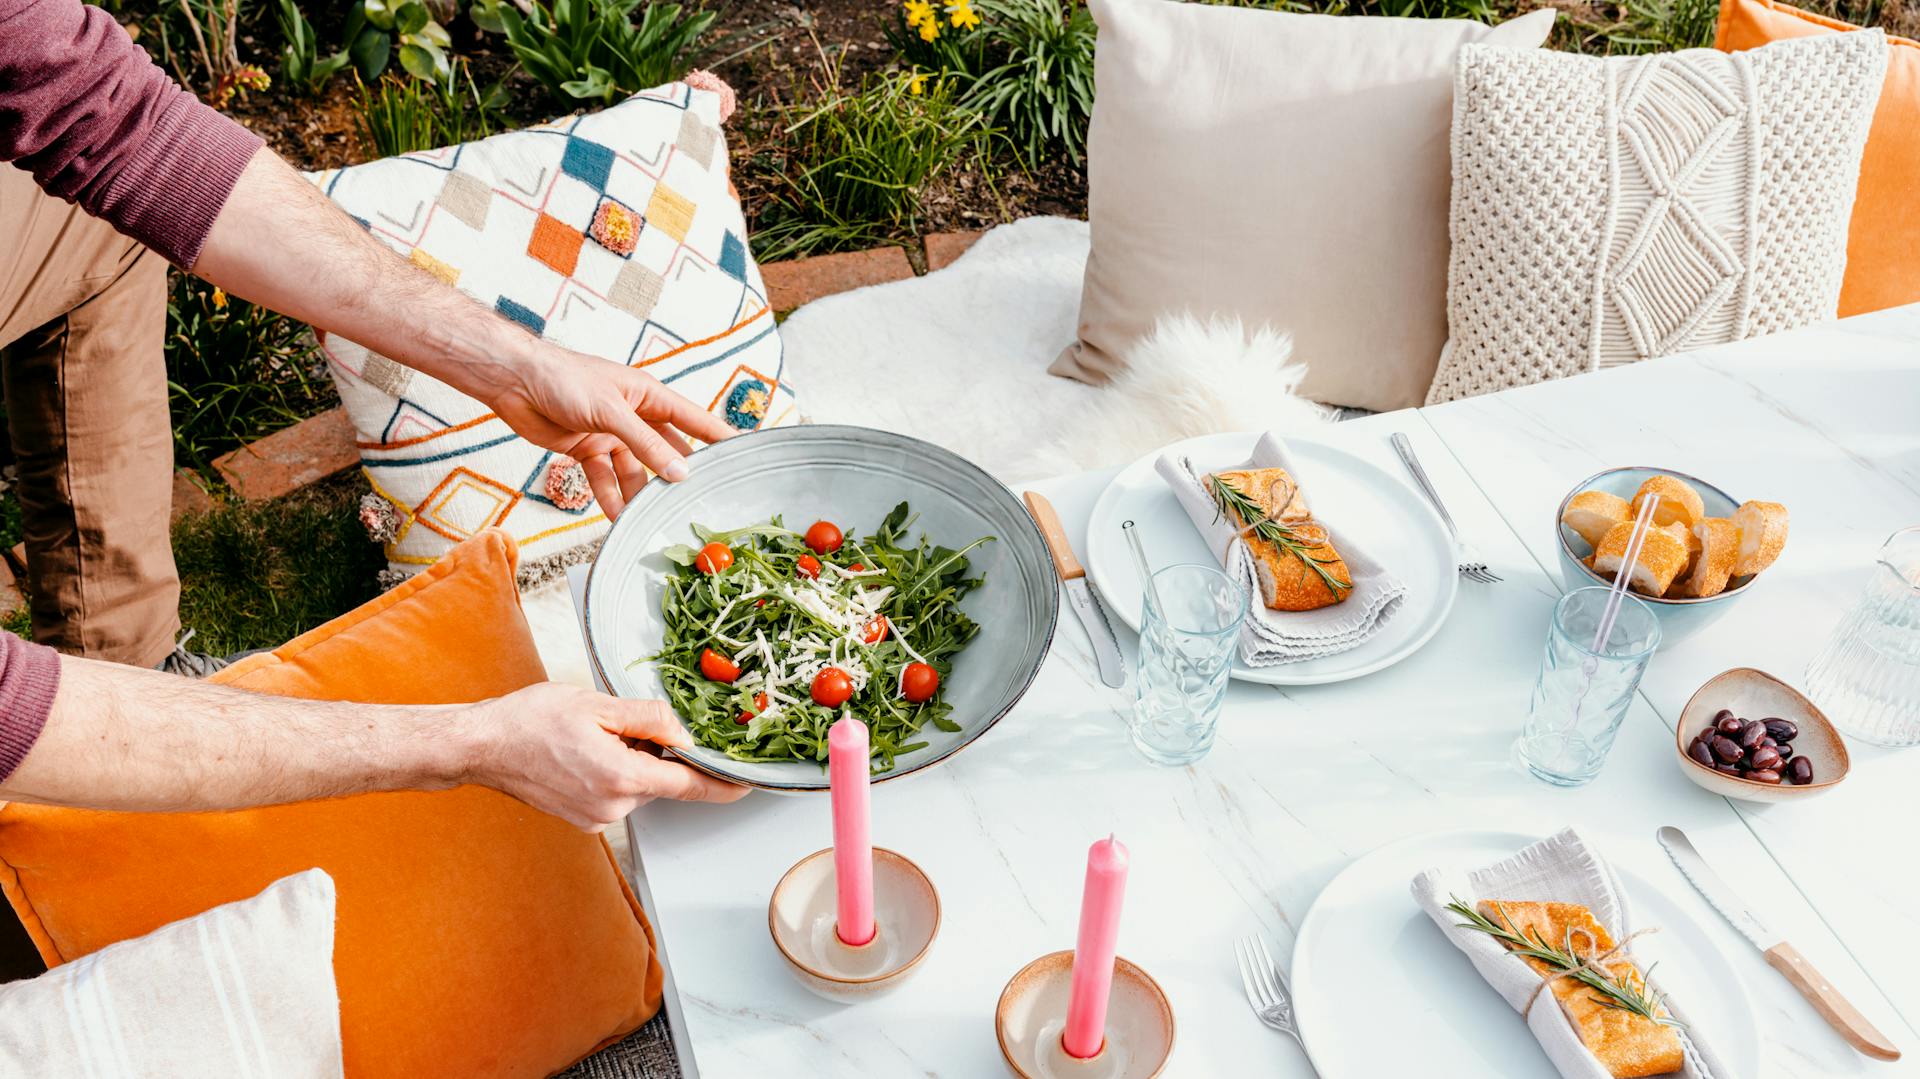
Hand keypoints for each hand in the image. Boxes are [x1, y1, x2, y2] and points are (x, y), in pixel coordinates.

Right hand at [462, 683, 746, 830]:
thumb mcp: (597, 704)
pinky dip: (615, 772)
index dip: (722, 783)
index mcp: (621, 777)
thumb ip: (648, 718)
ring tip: (594, 735)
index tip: (747, 784)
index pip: (688, 785)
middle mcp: (612, 806)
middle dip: (659, 752)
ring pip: (639, 785)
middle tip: (624, 723)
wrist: (482, 746)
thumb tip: (684, 731)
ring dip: (633, 761)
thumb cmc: (530, 720)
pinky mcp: (584, 819)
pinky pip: (617, 793)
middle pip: (662, 779)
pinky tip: (586, 752)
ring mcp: (597, 818)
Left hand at [486, 341, 738, 517]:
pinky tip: (617, 517)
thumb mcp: (611, 412)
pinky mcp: (587, 449)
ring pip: (635, 471)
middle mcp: (633, 415)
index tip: (742, 454)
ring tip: (651, 519)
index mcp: (647, 395)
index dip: (717, 437)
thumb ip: (646, 444)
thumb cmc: (564, 379)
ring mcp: (610, 434)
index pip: (692, 419)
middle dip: (676, 477)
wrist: (514, 382)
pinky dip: (610, 496)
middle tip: (695, 503)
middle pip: (665, 451)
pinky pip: (605, 478)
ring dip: (640, 494)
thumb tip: (680, 474)